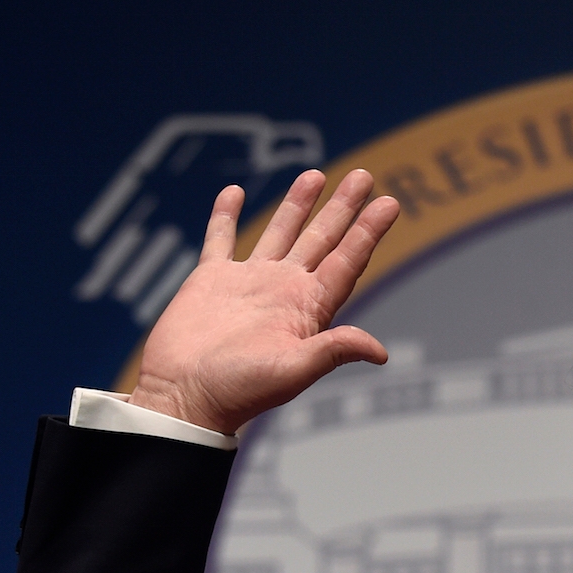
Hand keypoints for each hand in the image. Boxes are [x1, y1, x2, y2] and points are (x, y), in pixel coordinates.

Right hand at [127, 169, 400, 435]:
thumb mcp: (292, 372)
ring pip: (279, 232)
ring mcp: (247, 282)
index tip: (389, 203)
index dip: (368, 232)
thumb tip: (380, 352)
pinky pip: (220, 239)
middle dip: (343, 208)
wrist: (183, 398)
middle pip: (322, 239)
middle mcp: (283, 290)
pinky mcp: (209, 280)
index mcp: (307, 308)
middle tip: (365, 176)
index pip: (346, 261)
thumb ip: (333, 351)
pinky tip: (234, 191)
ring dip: (297, 204)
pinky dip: (225, 215)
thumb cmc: (238, 392)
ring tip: (316, 174)